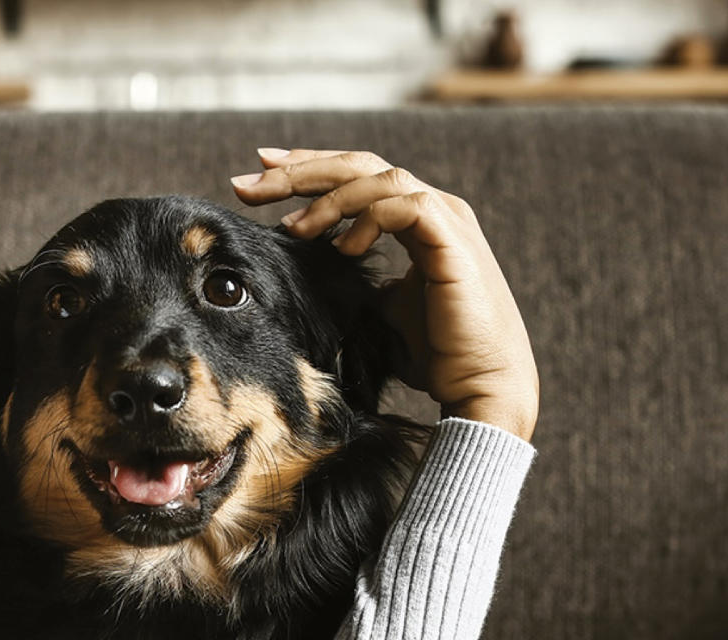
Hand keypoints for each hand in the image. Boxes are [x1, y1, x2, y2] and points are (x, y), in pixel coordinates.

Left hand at [230, 148, 537, 441]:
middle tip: (248, 182)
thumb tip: (306, 270)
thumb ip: (353, 278)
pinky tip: (343, 247)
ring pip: (378, 177)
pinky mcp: (452, 240)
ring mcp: (447, 219)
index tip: (259, 175)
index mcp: (418, 219)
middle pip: (360, 165)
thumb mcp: (380, 307)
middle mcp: (434, 208)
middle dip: (300, 170)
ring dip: (328, 198)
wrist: (480, 385)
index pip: (357, 177)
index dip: (308, 170)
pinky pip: (404, 205)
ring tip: (293, 228)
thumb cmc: (435, 353)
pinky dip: (367, 218)